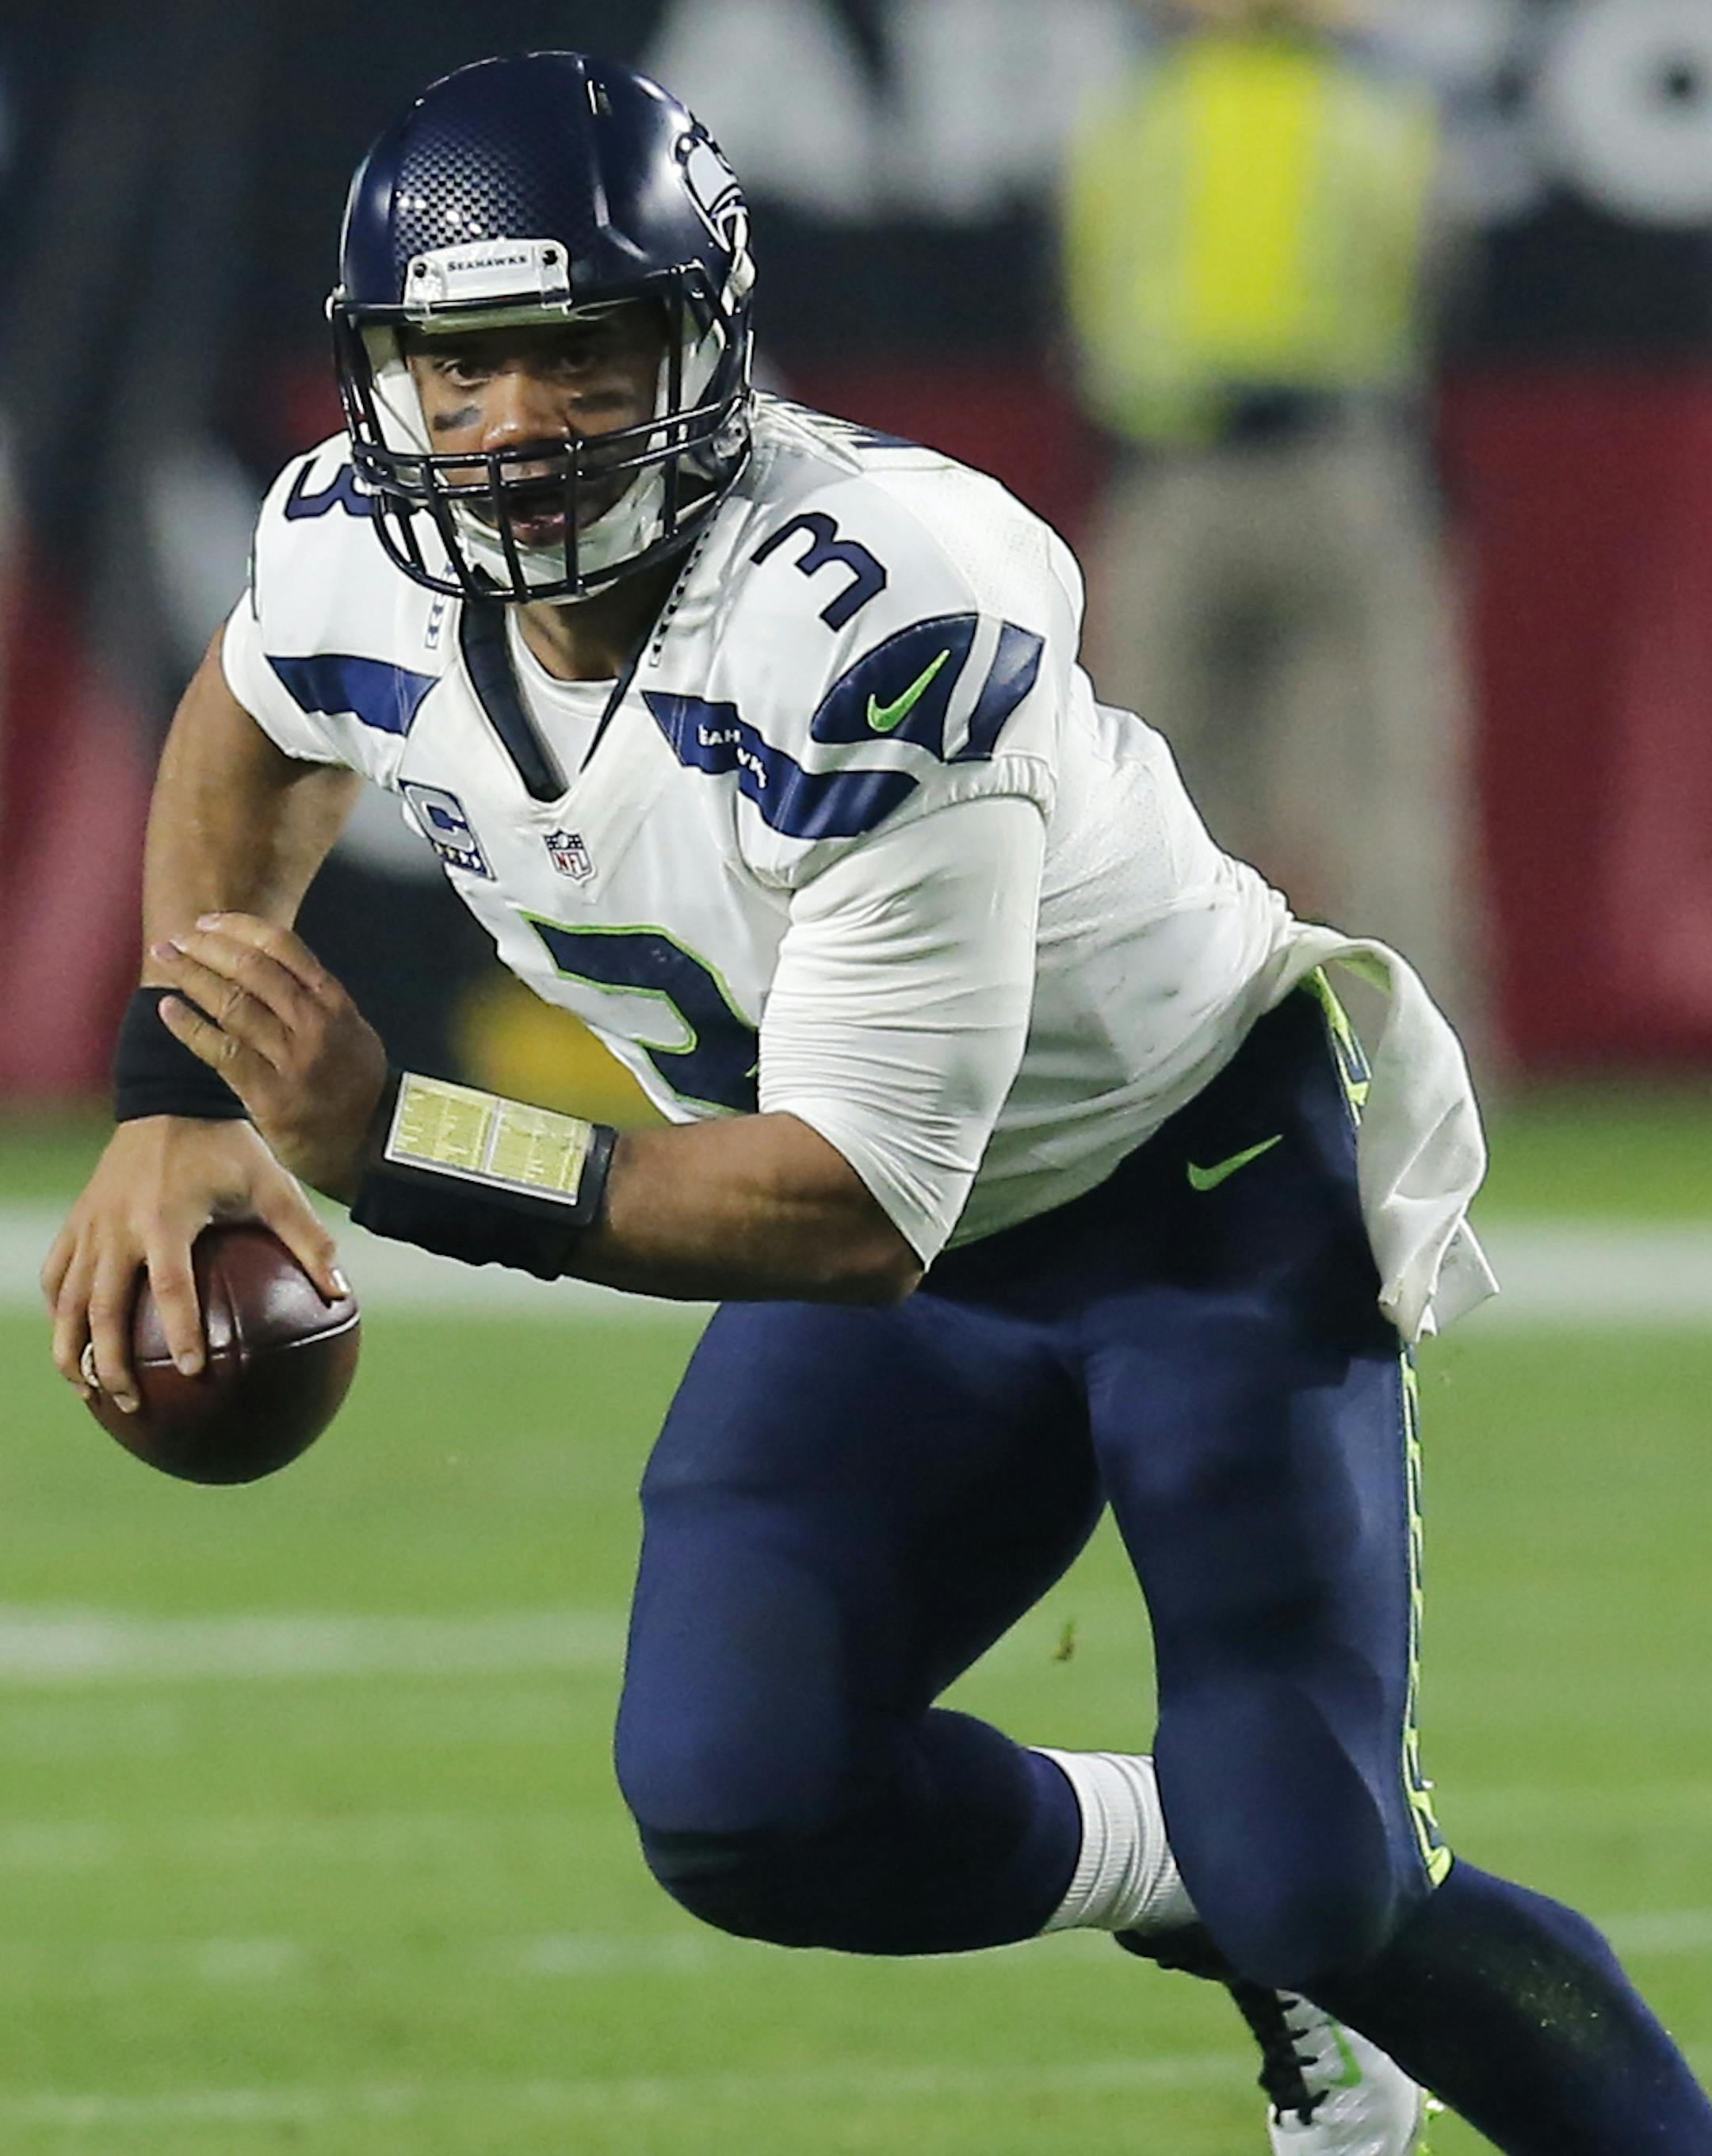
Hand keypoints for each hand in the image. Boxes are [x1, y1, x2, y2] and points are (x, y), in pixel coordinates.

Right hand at [41, 1117, 346, 1414]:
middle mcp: (119, 1227)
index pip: (169, 1287)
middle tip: (133, 1402)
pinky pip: (56, 1275)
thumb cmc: (228, 1148)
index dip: (180, 1331)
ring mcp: (91, 1225)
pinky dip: (59, 1314)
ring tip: (89, 1391)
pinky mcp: (76, 1222)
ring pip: (66, 1300)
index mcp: (166, 1220)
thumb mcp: (274, 1185)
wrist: (169, 1100)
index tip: (191, 1372)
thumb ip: (308, 1237)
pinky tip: (74, 1345)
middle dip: (113, 1362)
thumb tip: (341, 1293)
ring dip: (73, 1349)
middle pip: (101, 1308)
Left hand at [150, 914, 389, 1201]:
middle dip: (207, 946)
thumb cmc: (354, 1087)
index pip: (283, 946)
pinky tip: (167, 1009)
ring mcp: (292, 1059)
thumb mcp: (352, 1032)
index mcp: (334, 1003)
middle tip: (178, 939)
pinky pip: (221, 1052)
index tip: (209, 923)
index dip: (239, 928)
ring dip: (192, 975)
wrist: (371, 1146)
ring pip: (233, 1003)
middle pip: (252, 969)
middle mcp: (315, 1024)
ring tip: (166, 960)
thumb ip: (317, 1001)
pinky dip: (189, 1026)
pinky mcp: (269, 1094)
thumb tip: (268, 966)